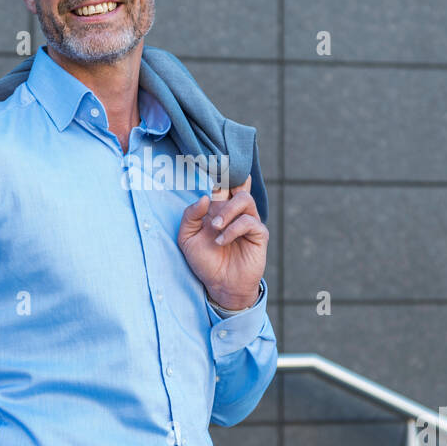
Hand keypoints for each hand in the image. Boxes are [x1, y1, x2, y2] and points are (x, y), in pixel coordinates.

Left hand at [177, 176, 267, 309]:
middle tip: (217, 186)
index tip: (211, 160)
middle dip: (228, 178)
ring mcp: (249, 221)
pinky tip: (221, 241)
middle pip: (237, 182)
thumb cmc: (204, 261)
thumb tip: (206, 197)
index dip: (219, 170)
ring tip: (215, 227)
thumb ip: (190, 215)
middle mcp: (234, 211)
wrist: (220, 285)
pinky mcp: (259, 234)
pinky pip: (249, 222)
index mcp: (218, 208)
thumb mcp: (187, 238)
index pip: (221, 183)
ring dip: (227, 211)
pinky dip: (233, 229)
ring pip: (244, 199)